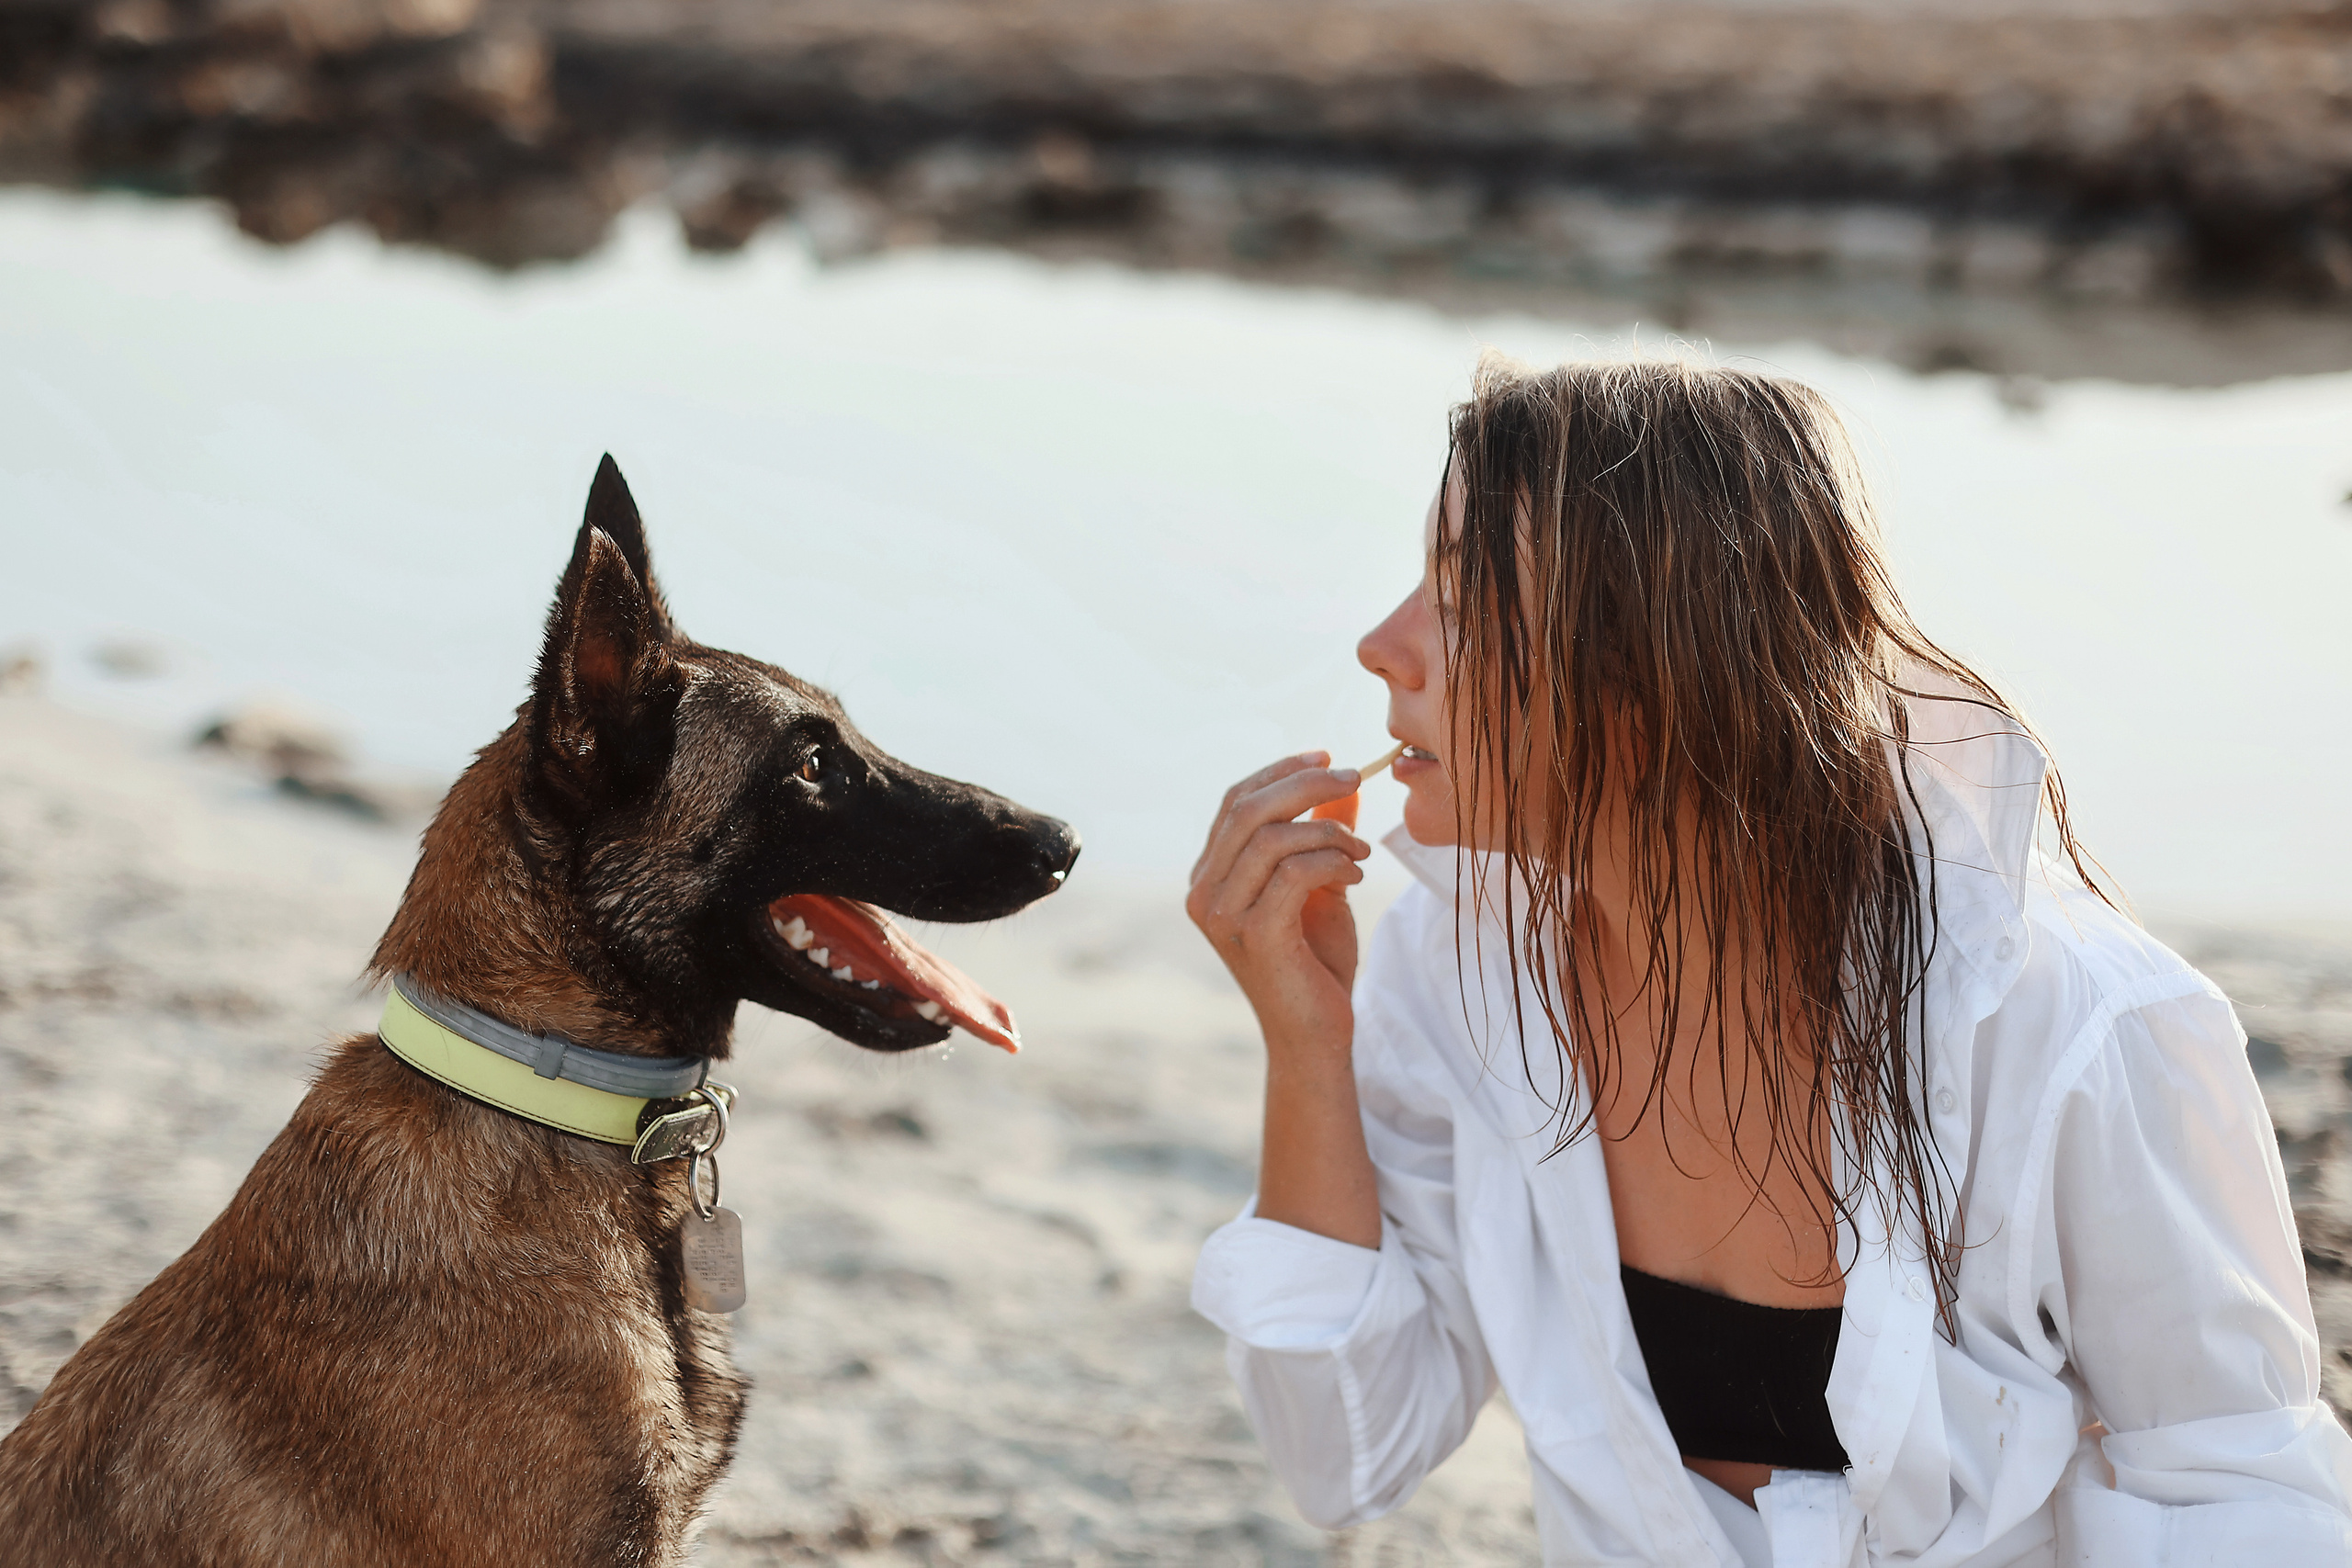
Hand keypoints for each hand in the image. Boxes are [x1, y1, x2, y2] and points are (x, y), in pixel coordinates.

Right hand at [1186, 751, 1371, 1053]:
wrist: (1316, 1035)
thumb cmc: (1316, 963)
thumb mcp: (1321, 886)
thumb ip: (1322, 836)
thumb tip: (1344, 783)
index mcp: (1209, 877)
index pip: (1235, 802)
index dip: (1280, 771)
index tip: (1328, 757)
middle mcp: (1204, 893)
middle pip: (1248, 809)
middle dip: (1307, 783)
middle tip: (1355, 778)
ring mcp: (1223, 916)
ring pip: (1272, 837)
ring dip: (1329, 831)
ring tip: (1361, 852)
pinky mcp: (1256, 935)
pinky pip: (1295, 871)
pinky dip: (1333, 862)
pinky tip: (1355, 877)